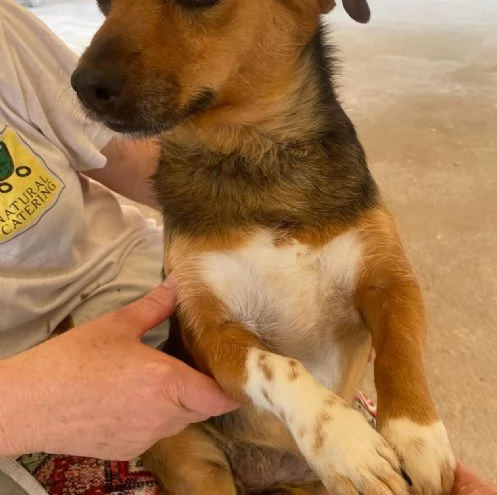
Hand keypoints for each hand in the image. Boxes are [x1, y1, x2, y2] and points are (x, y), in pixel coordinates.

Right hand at [0, 279, 237, 460]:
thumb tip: (180, 284)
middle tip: (197, 363)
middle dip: (205, 388)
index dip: (232, 386)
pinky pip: (156, 432)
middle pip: (203, 408)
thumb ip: (156, 305)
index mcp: (167, 384)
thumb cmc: (73, 360)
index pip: (220, 398)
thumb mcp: (118, 325)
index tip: (233, 368)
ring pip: (181, 421)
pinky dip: (158, 416)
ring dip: (181, 402)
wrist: (27, 404)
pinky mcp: (126, 450)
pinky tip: (137, 396)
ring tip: (165, 376)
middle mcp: (162, 417)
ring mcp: (144, 437)